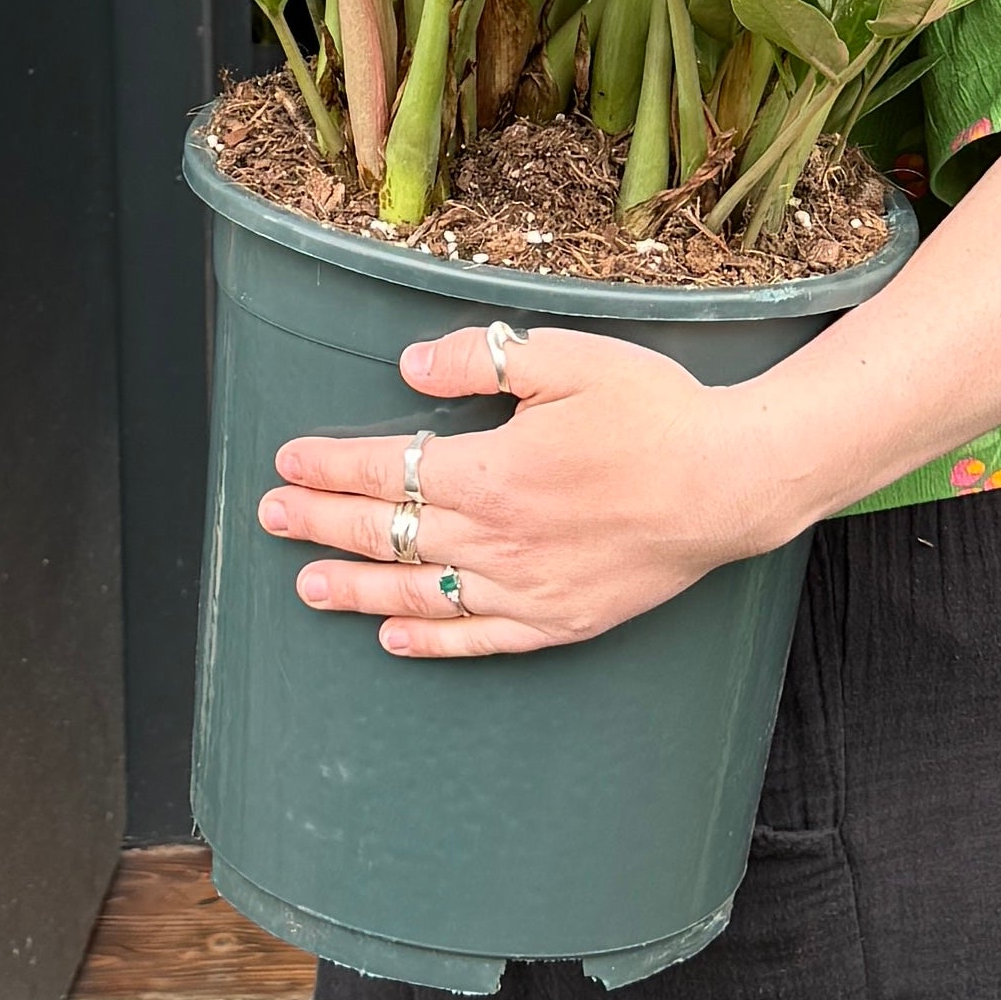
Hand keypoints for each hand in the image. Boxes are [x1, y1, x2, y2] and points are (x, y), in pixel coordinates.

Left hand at [259, 322, 797, 658]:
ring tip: (305, 585)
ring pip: (419, 592)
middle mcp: (497, 539)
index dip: (332, 467)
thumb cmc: (654, 412)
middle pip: (390, 531)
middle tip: (270, 518)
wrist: (730, 483)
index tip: (288, 462)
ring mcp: (526, 588)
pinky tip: (392, 635)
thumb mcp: (568, 359)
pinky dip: (428, 640)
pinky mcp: (557, 619)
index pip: (390, 469)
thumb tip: (410, 367)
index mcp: (494, 470)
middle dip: (323, 522)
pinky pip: (476, 639)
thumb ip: (482, 359)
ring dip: (356, 587)